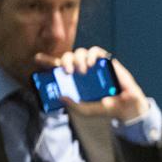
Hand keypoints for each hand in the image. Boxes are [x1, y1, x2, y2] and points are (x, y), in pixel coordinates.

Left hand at [34, 47, 148, 121]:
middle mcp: (82, 69)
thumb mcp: (85, 110)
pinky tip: (91, 63)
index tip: (36, 58)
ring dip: (78, 58)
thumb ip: (73, 106)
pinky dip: (91, 55)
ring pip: (80, 51)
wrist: (125, 105)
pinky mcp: (105, 60)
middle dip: (65, 61)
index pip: (58, 68)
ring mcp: (93, 64)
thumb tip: (60, 96)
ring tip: (82, 70)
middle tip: (67, 72)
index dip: (47, 62)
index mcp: (74, 80)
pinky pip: (95, 50)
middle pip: (68, 57)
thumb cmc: (104, 107)